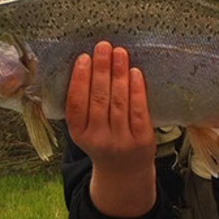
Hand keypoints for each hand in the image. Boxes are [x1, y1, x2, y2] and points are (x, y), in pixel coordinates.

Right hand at [65, 41, 156, 216]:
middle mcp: (98, 139)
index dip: (79, 80)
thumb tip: (86, 64)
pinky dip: (136, 90)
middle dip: (101, 70)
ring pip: (119, 102)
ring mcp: (121, 141)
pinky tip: (134, 72)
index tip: (83, 58)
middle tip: (103, 46)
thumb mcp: (86, 129)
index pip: (76, 104)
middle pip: (99, 99)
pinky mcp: (142, 141)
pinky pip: (139, 111)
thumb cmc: (103, 141)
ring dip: (119, 74)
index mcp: (79, 134)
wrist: (124, 172)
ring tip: (119, 53)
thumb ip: (84, 105)